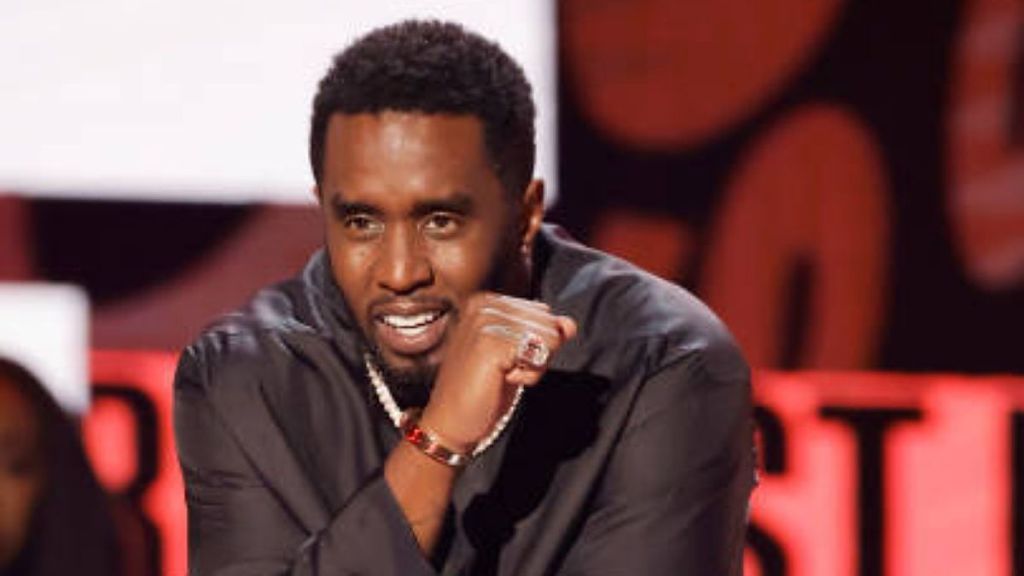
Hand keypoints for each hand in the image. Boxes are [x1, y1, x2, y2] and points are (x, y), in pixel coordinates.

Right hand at [419, 293, 576, 451]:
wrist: (450, 422)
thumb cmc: (483, 389)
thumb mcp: (519, 356)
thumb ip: (545, 334)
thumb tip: (569, 324)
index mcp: (487, 301)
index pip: (544, 314)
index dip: (535, 344)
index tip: (505, 359)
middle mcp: (484, 305)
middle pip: (549, 323)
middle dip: (536, 353)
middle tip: (503, 370)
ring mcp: (485, 322)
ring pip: (549, 338)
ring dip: (533, 366)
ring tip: (501, 375)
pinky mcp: (491, 343)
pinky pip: (540, 355)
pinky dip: (529, 376)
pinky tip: (502, 380)